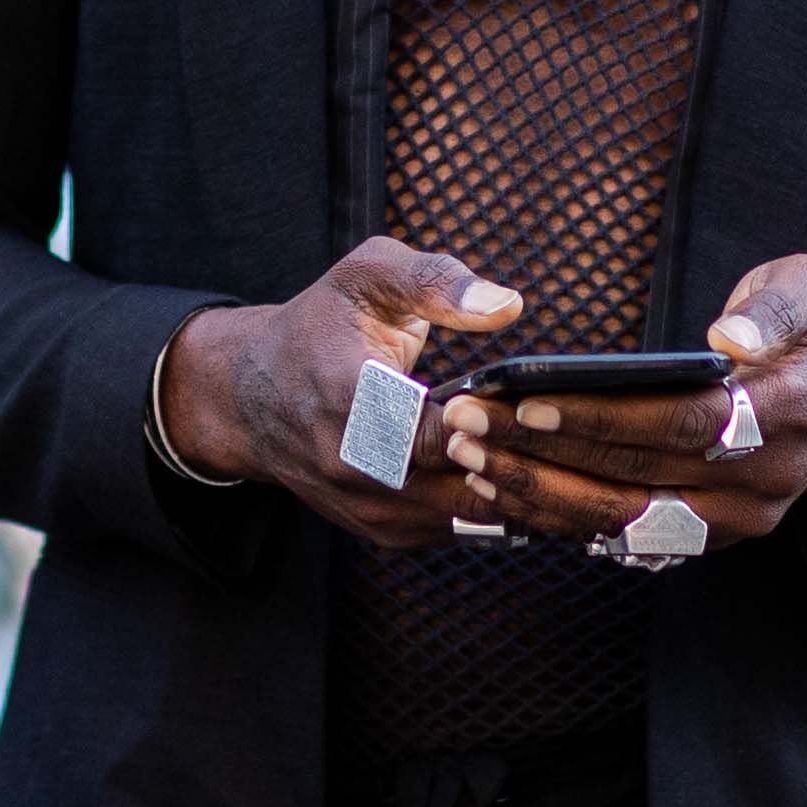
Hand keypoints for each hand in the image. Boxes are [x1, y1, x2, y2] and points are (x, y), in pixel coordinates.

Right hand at [153, 237, 524, 547]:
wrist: (251, 397)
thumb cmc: (319, 326)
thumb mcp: (368, 275)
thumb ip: (437, 281)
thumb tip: (506, 305)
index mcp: (347, 396)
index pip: (437, 432)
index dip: (490, 421)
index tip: (524, 399)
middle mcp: (349, 464)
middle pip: (460, 485)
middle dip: (516, 459)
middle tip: (556, 431)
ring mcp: (363, 505)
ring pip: (464, 517)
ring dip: (512, 489)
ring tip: (550, 454)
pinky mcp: (377, 529)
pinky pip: (451, 530)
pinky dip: (490, 506)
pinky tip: (517, 472)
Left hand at [434, 254, 806, 551]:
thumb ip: (778, 306)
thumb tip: (730, 336)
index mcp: (794, 415)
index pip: (683, 424)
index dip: (602, 418)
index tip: (524, 399)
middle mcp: (765, 486)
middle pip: (638, 476)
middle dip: (541, 451)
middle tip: (463, 422)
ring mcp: (735, 524)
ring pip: (623, 522)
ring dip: (536, 493)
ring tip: (466, 457)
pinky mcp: (705, 541)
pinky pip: (622, 539)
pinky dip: (557, 517)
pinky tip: (499, 487)